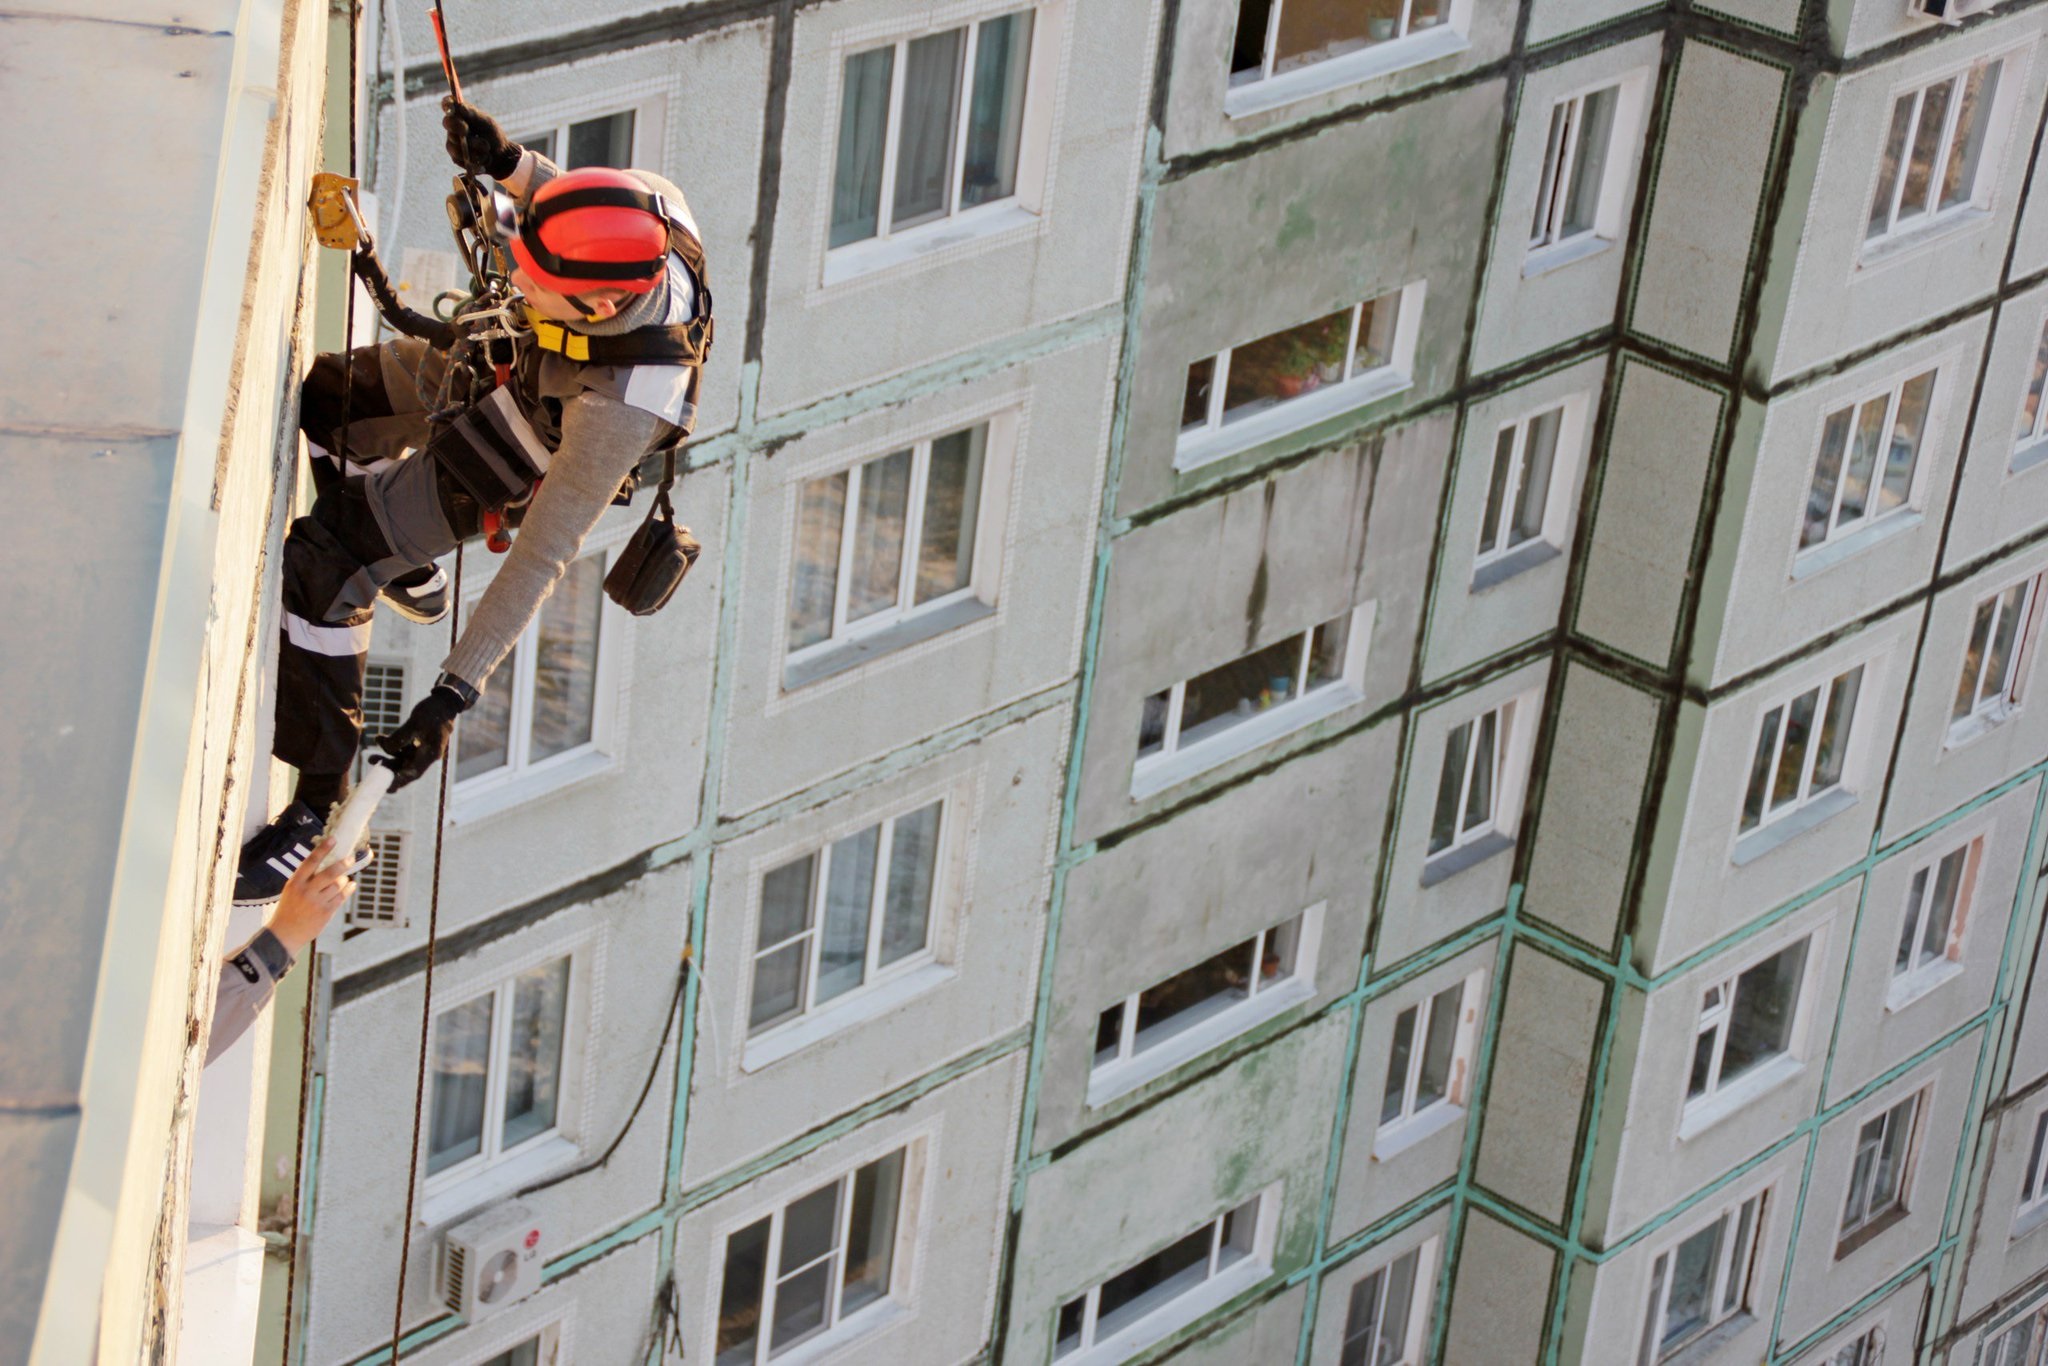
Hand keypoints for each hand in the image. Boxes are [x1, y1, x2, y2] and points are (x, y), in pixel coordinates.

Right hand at [268, 838, 363, 955]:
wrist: (285, 934)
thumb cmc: (289, 909)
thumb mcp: (292, 890)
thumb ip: (306, 879)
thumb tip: (328, 865)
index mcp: (295, 882)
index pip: (310, 862)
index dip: (322, 849)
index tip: (333, 839)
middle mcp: (306, 891)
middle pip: (330, 873)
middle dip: (343, 864)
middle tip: (350, 859)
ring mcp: (317, 902)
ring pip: (338, 885)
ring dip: (344, 880)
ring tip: (344, 880)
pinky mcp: (326, 912)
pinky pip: (342, 897)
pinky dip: (348, 889)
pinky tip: (350, 886)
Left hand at [373, 682, 469, 789]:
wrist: (444, 701)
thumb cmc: (434, 710)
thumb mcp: (416, 722)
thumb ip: (400, 737)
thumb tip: (386, 748)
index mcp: (431, 754)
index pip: (413, 773)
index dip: (398, 780)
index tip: (383, 785)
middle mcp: (427, 755)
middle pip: (405, 768)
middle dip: (388, 768)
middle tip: (371, 762)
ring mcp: (422, 750)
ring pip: (402, 759)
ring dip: (387, 756)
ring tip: (371, 753)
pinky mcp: (418, 743)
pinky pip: (402, 749)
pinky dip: (392, 745)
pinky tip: (380, 738)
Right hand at [442, 96, 521, 178]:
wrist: (500, 156)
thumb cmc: (493, 134)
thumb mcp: (486, 122)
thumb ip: (473, 114)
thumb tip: (460, 106)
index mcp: (460, 113)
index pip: (447, 104)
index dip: (447, 104)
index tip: (452, 107)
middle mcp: (453, 126)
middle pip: (448, 123)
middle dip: (460, 127)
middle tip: (467, 130)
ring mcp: (452, 141)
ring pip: (454, 144)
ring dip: (473, 147)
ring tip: (487, 148)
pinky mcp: (455, 157)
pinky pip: (459, 158)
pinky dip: (474, 159)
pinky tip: (485, 158)